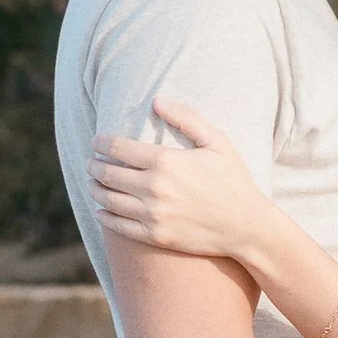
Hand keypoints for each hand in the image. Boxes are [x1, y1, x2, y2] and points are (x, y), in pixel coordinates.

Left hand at [92, 104, 268, 263]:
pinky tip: (101, 209)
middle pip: (109, 174)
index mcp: (165, 161)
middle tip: (91, 163)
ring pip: (109, 199)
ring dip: (95, 189)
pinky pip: (118, 226)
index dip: (103, 143)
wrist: (246, 226)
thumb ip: (186, 118)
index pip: (119, 148)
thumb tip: (157, 100)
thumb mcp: (216, 142)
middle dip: (94, 166)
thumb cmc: (233, 180)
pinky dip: (104, 216)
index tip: (97, 141)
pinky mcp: (154, 236)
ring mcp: (152, 214)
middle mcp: (154, 188)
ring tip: (92, 184)